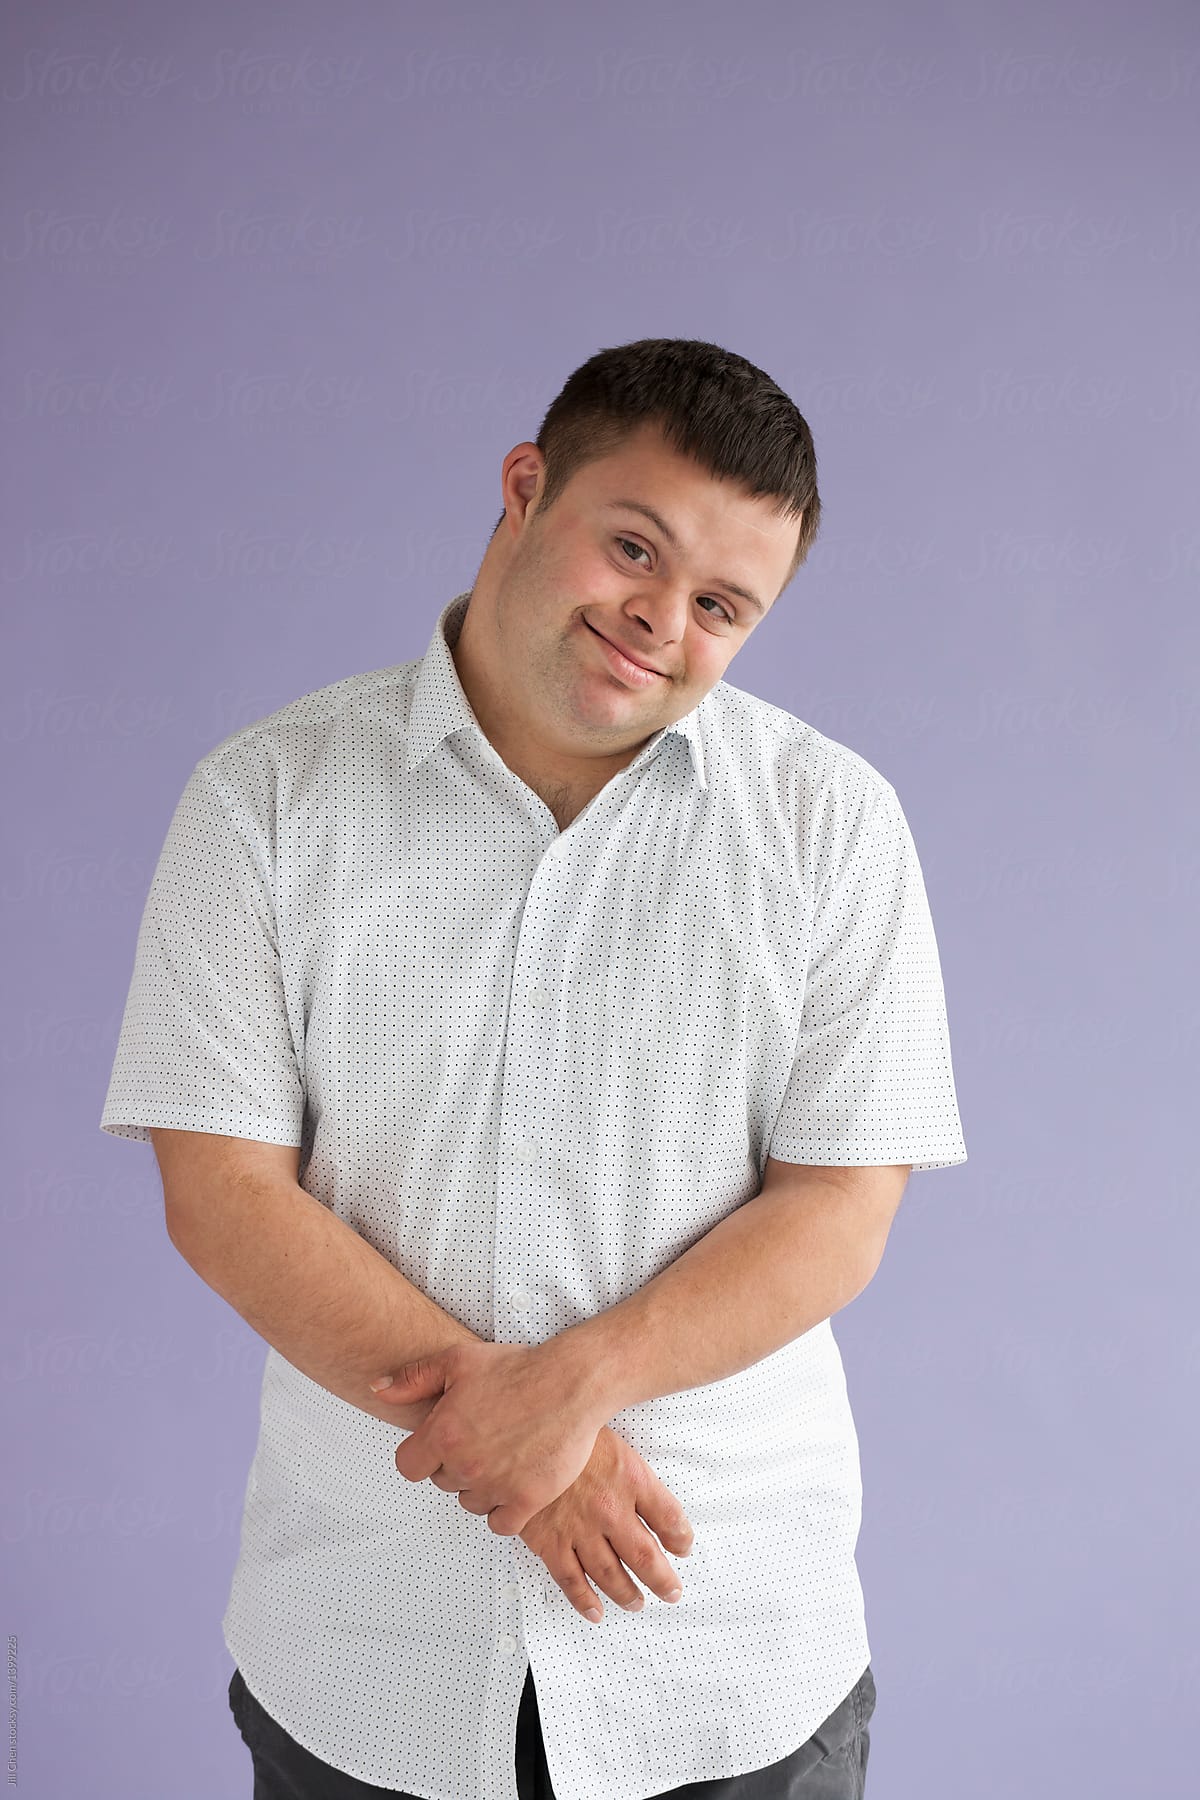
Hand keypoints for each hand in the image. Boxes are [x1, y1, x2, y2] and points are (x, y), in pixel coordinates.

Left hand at [371, 1340, 607, 1536]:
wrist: (572, 1382)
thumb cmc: (517, 1368)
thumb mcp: (459, 1360)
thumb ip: (413, 1378)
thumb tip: (376, 1389)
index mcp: (443, 1434)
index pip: (408, 1467)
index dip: (422, 1454)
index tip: (441, 1443)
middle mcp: (466, 1465)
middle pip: (443, 1483)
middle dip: (456, 1465)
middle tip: (482, 1439)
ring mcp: (497, 1486)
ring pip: (471, 1503)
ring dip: (481, 1486)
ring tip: (502, 1455)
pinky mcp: (527, 1500)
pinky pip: (501, 1524)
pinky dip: (505, 1510)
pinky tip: (514, 1483)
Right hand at [518, 1423, 694, 1623]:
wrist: (522, 1430)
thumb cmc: (566, 1431)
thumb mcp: (613, 1439)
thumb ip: (634, 1471)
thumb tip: (654, 1502)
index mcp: (630, 1478)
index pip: (669, 1516)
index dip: (681, 1537)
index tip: (684, 1548)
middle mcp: (610, 1509)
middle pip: (646, 1556)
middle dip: (662, 1580)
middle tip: (671, 1592)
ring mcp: (580, 1529)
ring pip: (611, 1575)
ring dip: (628, 1594)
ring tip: (637, 1603)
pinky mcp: (550, 1541)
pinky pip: (571, 1580)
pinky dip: (585, 1601)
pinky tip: (595, 1611)